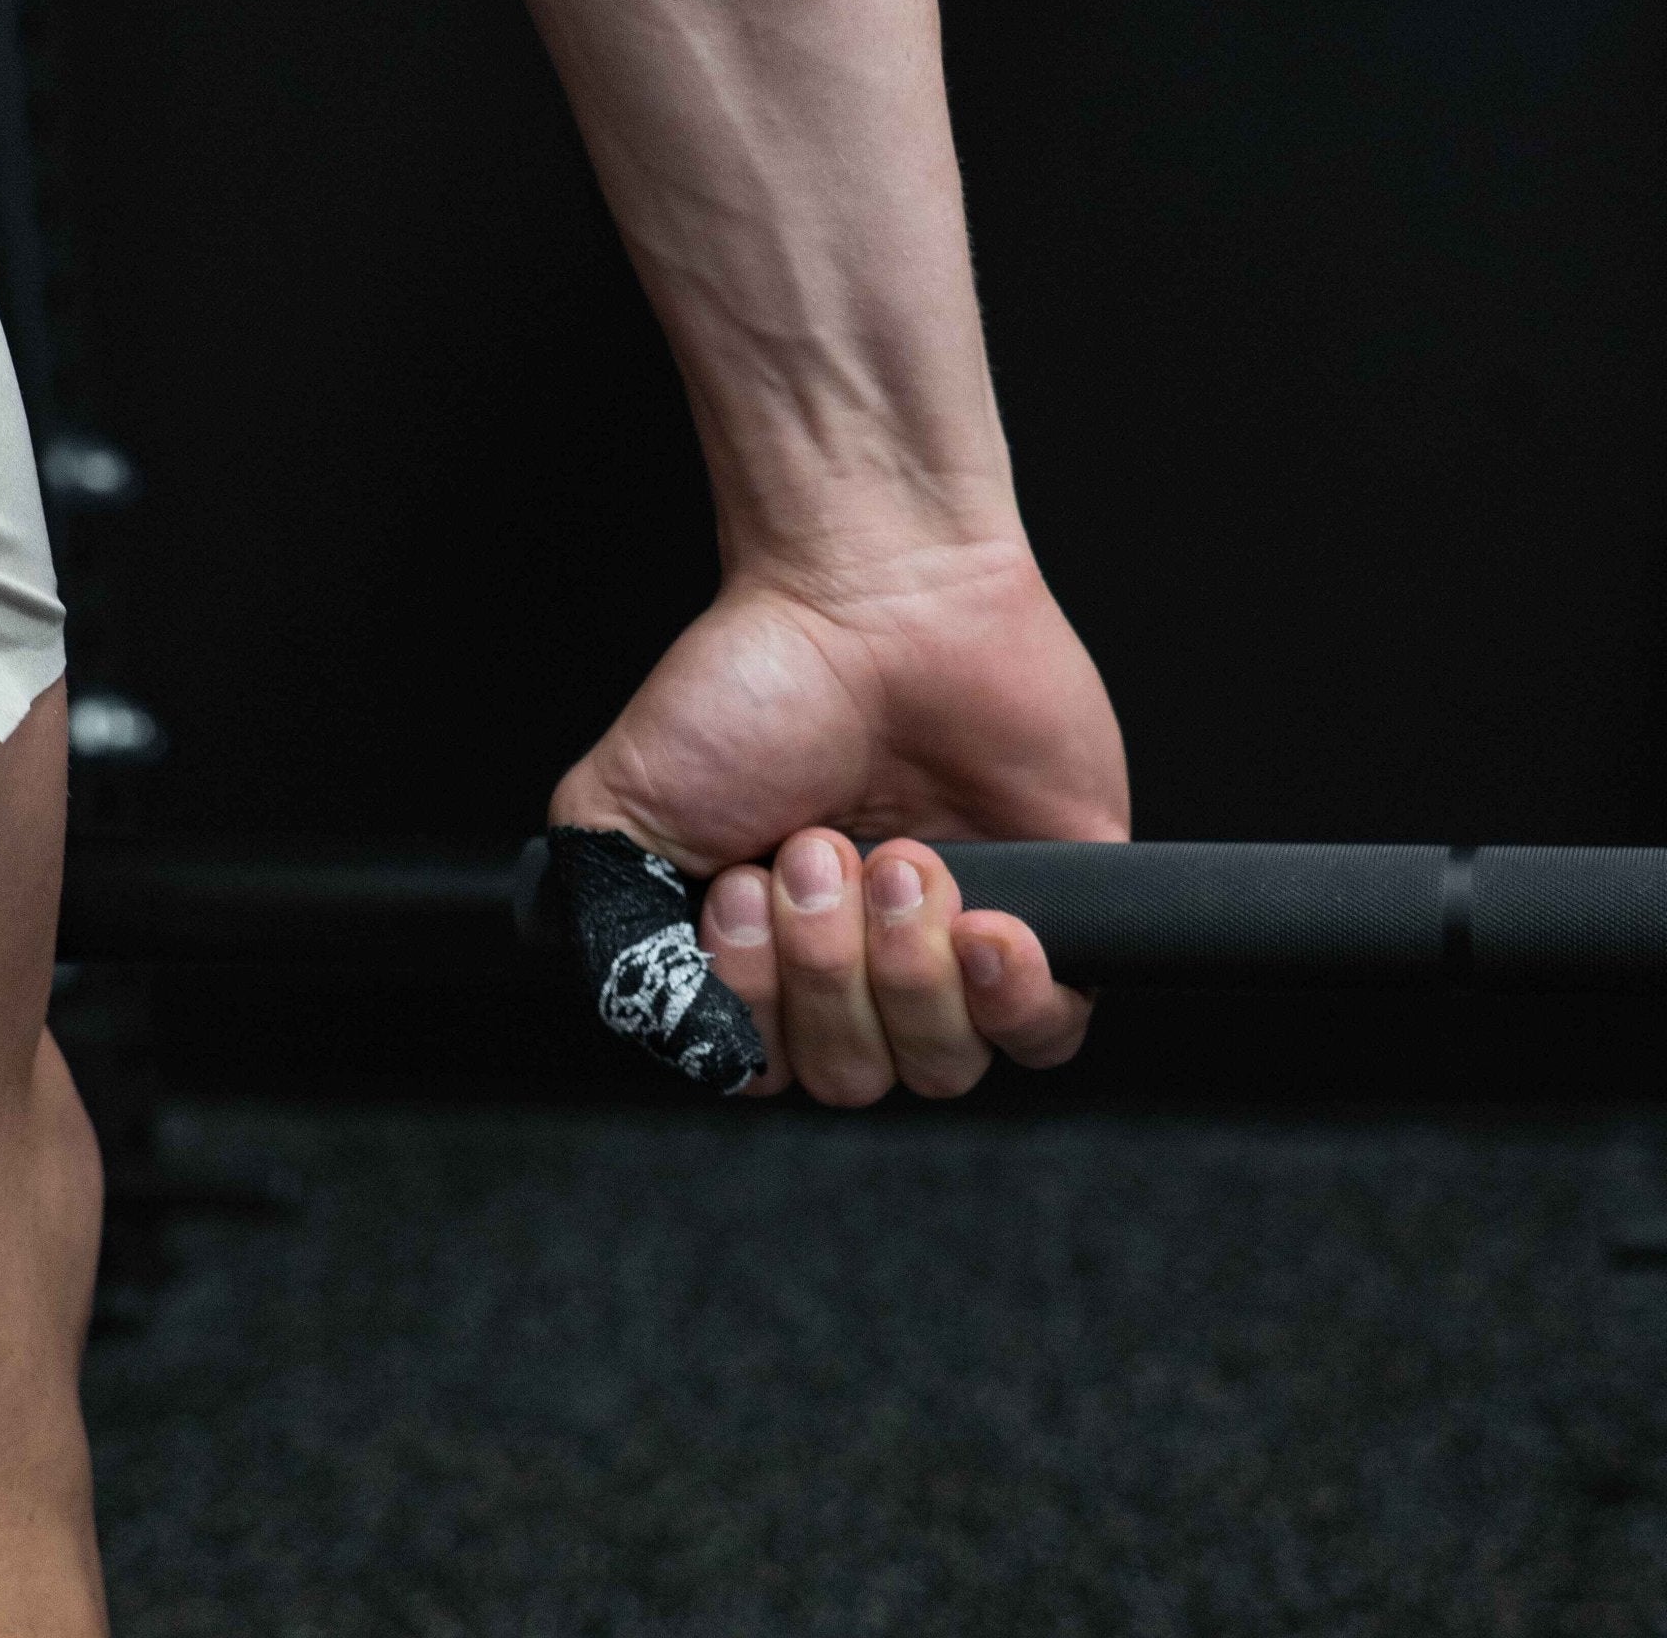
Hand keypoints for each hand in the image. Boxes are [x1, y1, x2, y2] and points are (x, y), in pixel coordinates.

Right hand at [549, 535, 1129, 1102]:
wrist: (876, 591)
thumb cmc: (754, 682)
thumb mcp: (617, 807)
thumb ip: (611, 938)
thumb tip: (669, 1034)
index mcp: (766, 952)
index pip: (765, 1068)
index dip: (756, 1005)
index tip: (744, 892)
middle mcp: (860, 961)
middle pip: (855, 1076)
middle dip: (827, 969)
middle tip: (820, 849)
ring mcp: (955, 944)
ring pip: (944, 1063)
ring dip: (909, 968)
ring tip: (900, 856)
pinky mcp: (1055, 914)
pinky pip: (1045, 1031)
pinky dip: (1013, 1000)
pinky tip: (984, 926)